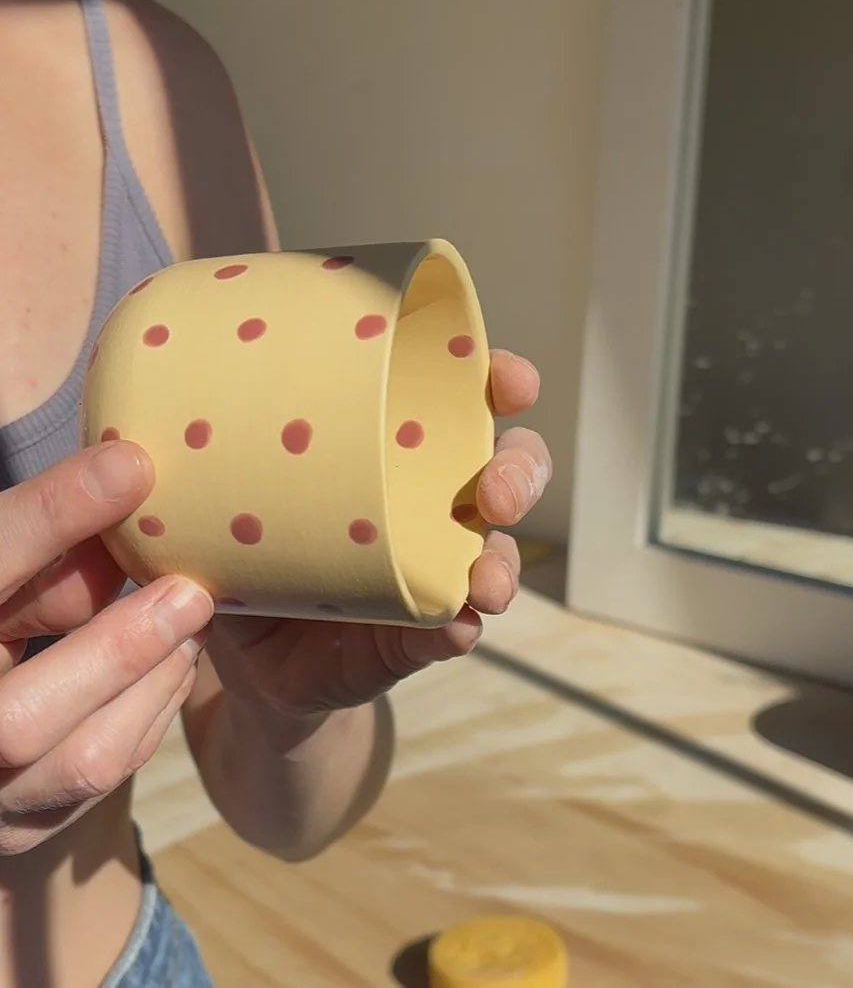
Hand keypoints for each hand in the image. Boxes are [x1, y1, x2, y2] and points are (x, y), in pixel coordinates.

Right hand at [0, 443, 212, 853]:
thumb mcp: (4, 570)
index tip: (133, 464)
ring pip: (80, 760)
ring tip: (195, 619)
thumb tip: (126, 492)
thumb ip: (45, 547)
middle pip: (17, 716)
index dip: (49, 516)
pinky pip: (104, 782)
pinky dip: (152, 714)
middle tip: (192, 590)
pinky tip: (176, 661)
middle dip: (117, 648)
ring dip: (152, 683)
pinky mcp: (21, 831)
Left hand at [207, 349, 550, 720]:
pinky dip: (459, 626)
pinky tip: (456, 627)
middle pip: (506, 467)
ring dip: (503, 560)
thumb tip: (142, 439)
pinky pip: (454, 627)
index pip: (462, 398)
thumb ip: (203, 471)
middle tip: (494, 490)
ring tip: (486, 578)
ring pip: (498, 549)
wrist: (250, 666)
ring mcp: (434, 567)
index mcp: (398, 447)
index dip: (498, 379)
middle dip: (517, 471)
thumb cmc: (246, 552)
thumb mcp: (224, 500)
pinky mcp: (418, 634)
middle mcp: (432, 499)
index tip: (509, 377)